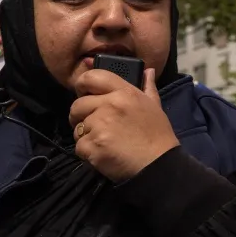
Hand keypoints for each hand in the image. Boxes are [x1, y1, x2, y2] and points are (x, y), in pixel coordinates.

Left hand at [69, 62, 177, 181]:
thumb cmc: (157, 135)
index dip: (82, 84)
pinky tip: (103, 153)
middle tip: (93, 125)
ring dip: (85, 135)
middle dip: (80, 115)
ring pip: (77, 127)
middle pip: (77, 105)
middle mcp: (109, 105)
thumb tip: (147, 71)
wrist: (158, 166)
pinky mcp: (92, 145)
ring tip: (104, 141)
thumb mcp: (155, 107)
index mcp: (124, 92)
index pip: (92, 77)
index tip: (83, 93)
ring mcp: (99, 126)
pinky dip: (87, 152)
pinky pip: (78, 146)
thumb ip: (147, 87)